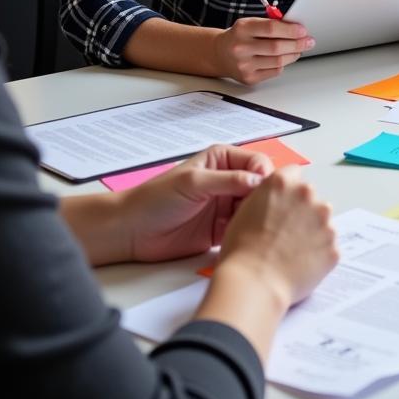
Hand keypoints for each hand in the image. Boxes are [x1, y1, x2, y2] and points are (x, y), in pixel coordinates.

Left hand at [120, 145, 275, 262]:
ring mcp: (227, 205)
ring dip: (260, 216)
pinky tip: (249, 238)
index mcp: (223, 160)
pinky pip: (245, 228)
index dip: (265, 176)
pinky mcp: (223, 228)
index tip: (266, 192)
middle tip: (266, 212)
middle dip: (266, 198)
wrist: (132, 232)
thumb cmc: (155, 199)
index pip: (258, 163)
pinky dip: (250, 232)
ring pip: (256, 208)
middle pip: (261, 186)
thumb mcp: (194, 183)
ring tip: (258, 227)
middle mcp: (229, 180)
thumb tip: (260, 181)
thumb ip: (228, 180)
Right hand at [213, 16, 313, 83]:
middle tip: (308, 41)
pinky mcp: (248, 78)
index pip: (271, 28)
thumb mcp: (250, 23)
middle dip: (297, 44)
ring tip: (299, 49)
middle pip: (277, 47)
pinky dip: (283, 64)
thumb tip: (297, 28)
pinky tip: (284, 58)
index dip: (290, 29)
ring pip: (278, 61)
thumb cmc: (240, 36)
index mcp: (242, 29)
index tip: (303, 30)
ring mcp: (244, 65)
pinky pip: (274, 71)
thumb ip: (271, 24)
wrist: (219, 54)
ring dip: (293, 54)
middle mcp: (241, 47)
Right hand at [215, 166, 338, 308]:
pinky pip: (327, 246)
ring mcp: (324, 221)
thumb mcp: (245, 210)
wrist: (253, 283)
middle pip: (310, 197)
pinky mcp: (334, 246)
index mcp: (283, 183)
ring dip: (312, 231)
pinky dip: (317, 254)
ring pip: (322, 221)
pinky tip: (299, 264)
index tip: (284, 202)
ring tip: (291, 251)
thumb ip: (268, 197)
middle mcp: (308, 195)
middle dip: (301, 211)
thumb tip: (277, 200)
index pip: (294, 173)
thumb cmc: (240, 250)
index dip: (287, 190)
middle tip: (284, 233)